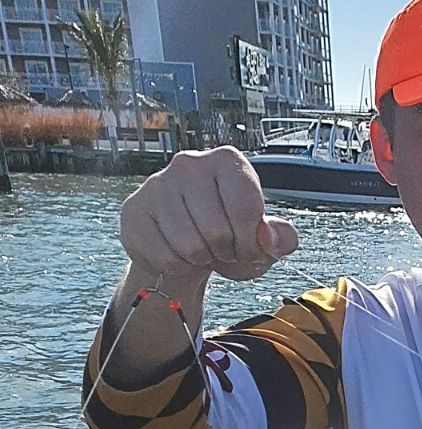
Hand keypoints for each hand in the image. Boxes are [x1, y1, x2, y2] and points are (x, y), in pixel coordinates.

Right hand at [120, 147, 297, 282]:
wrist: (187, 245)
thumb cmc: (231, 236)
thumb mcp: (265, 239)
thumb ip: (281, 238)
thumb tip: (269, 240)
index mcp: (227, 161)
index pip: (246, 209)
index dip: (251, 242)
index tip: (249, 249)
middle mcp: (189, 163)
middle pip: (217, 230)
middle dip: (226, 253)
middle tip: (223, 250)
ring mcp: (157, 184)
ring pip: (189, 246)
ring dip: (202, 260)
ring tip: (202, 250)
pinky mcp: (134, 210)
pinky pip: (164, 257)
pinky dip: (178, 267)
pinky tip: (178, 253)